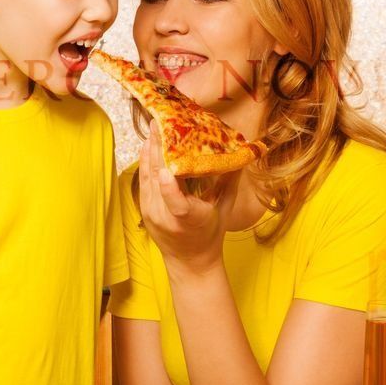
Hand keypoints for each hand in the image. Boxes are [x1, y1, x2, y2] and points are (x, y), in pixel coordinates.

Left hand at [137, 120, 240, 275]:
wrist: (189, 262)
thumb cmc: (211, 235)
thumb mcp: (224, 210)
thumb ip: (230, 183)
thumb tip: (242, 155)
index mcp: (188, 219)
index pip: (176, 203)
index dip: (169, 186)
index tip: (167, 168)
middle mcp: (165, 216)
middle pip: (157, 180)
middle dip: (158, 148)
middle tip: (160, 122)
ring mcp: (151, 212)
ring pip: (147, 176)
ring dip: (149, 150)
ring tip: (153, 126)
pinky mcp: (143, 208)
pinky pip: (143, 180)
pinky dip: (146, 161)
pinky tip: (149, 144)